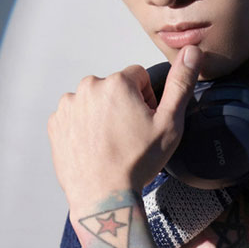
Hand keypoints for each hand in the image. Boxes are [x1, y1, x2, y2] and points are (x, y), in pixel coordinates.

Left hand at [47, 45, 201, 209]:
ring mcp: (68, 105)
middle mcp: (88, 87)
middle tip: (129, 136)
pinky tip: (94, 147)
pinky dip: (84, 128)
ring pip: (93, 101)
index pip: (138, 77)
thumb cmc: (136, 162)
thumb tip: (192, 51)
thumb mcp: (169, 124)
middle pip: (114, 87)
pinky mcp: (56, 123)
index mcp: (117, 83)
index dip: (147, 100)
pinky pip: (75, 116)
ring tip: (111, 144)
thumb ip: (181, 84)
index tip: (145, 122)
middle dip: (123, 105)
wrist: (103, 196)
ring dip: (102, 115)